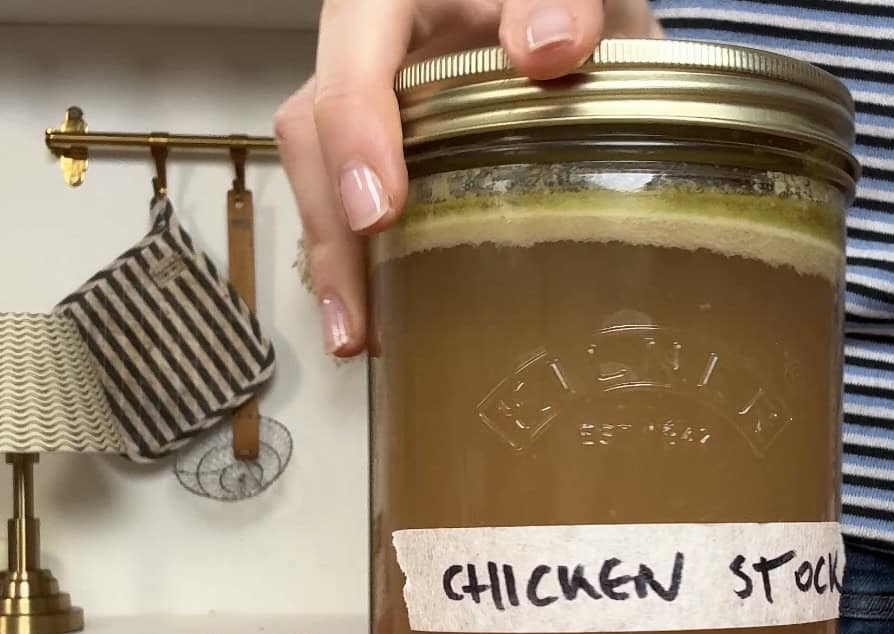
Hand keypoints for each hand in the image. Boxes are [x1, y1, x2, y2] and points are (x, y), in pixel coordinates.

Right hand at [276, 0, 658, 357]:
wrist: (576, 17)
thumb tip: (547, 48)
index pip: (353, 54)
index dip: (357, 132)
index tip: (380, 210)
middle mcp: (369, 52)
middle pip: (316, 131)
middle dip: (331, 229)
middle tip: (356, 315)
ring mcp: (375, 108)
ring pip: (323, 178)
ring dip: (337, 264)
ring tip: (356, 339)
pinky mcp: (390, 154)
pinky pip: (353, 204)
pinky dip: (363, 265)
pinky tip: (379, 320)